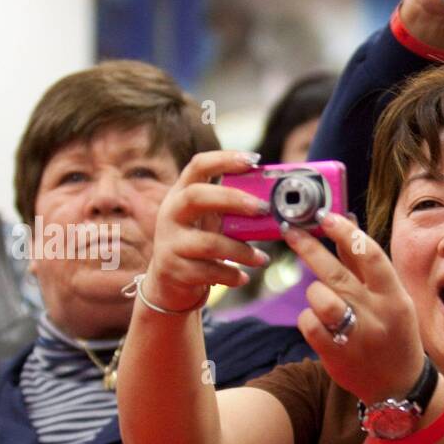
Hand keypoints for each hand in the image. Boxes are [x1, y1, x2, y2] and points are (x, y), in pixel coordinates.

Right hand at [143, 149, 274, 312]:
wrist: (169, 283)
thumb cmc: (198, 244)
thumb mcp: (210, 221)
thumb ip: (232, 209)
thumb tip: (274, 200)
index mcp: (181, 194)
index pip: (198, 166)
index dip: (224, 160)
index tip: (253, 160)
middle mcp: (171, 213)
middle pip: (196, 196)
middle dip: (232, 199)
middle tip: (263, 207)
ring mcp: (170, 242)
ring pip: (209, 243)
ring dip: (241, 251)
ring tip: (261, 259)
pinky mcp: (174, 270)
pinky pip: (209, 272)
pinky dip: (231, 275)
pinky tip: (243, 278)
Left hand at [284, 215, 425, 405]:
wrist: (397, 387)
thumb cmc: (393, 334)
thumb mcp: (392, 300)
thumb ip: (366, 267)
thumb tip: (344, 227)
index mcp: (394, 297)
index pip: (370, 255)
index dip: (345, 232)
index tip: (326, 217)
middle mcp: (376, 314)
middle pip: (336, 273)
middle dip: (309, 247)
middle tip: (292, 231)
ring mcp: (355, 335)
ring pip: (319, 297)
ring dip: (314, 292)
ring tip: (321, 299)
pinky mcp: (335, 354)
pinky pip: (308, 323)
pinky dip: (309, 318)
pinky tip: (320, 324)